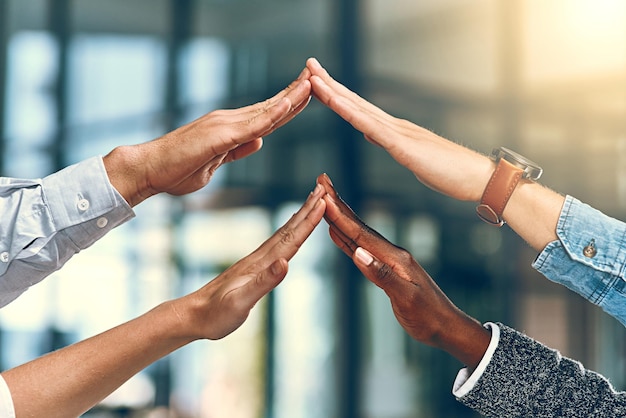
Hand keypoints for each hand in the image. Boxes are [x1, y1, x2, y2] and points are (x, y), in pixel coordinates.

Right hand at [104, 67, 312, 205]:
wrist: (148, 170)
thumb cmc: (177, 170)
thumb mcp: (216, 163)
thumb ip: (238, 151)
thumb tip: (259, 142)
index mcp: (230, 129)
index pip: (266, 116)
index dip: (288, 105)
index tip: (308, 95)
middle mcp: (229, 121)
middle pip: (270, 107)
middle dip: (296, 94)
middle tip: (318, 78)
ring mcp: (224, 125)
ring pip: (265, 111)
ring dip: (290, 98)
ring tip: (313, 83)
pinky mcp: (219, 136)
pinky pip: (252, 125)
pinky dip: (272, 115)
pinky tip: (289, 105)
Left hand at [172, 181, 325, 340]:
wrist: (193, 316)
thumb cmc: (216, 314)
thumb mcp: (241, 302)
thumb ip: (264, 282)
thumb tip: (286, 262)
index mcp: (260, 264)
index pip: (290, 238)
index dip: (309, 221)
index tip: (324, 201)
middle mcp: (259, 258)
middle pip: (289, 229)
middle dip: (307, 209)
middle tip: (323, 189)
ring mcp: (256, 262)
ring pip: (283, 234)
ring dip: (300, 217)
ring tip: (312, 202)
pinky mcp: (253, 268)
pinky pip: (276, 245)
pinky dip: (288, 233)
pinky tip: (290, 232)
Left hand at [306, 57, 491, 201]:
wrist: (479, 179)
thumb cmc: (450, 172)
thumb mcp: (413, 158)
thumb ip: (394, 145)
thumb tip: (375, 137)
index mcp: (394, 131)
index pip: (359, 109)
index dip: (337, 94)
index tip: (317, 81)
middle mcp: (394, 126)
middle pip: (355, 103)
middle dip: (330, 84)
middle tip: (308, 66)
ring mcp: (400, 134)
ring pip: (360, 111)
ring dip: (335, 95)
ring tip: (314, 79)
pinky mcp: (405, 148)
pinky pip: (375, 130)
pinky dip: (355, 116)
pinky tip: (339, 106)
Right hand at [317, 173, 489, 368]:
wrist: (446, 327)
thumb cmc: (428, 316)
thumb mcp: (405, 298)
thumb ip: (381, 275)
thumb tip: (358, 253)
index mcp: (395, 258)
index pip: (361, 233)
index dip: (340, 215)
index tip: (324, 195)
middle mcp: (391, 254)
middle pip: (358, 226)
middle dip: (338, 204)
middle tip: (322, 182)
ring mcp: (389, 261)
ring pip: (358, 235)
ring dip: (340, 218)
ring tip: (325, 202)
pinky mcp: (387, 269)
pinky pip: (362, 249)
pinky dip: (347, 239)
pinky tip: (338, 234)